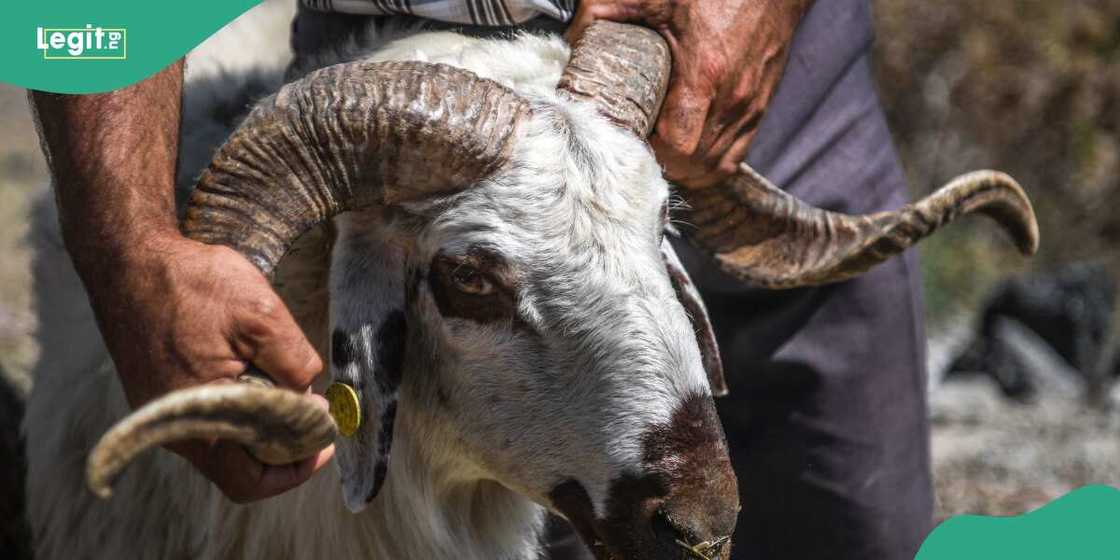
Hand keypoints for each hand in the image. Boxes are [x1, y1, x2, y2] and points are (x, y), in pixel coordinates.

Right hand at [83, 232, 333, 502]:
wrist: (130, 259)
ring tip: (285, 379)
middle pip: (242, 463)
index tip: (323, 442)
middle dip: (284, 439)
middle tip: (315, 408)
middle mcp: (175, 430)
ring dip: (262, 417)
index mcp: (198, 423)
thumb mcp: (262, 317)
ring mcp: (165, 414)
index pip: (249, 481)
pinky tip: (255, 366)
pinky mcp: (161, 396)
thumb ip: (295, 365)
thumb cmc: (191, 285)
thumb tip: (312, 401)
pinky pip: (210, 415)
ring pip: (227, 437)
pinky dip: (241, 402)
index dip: (294, 469)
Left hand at [568, 0, 811, 187]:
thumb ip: (603, 12)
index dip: (649, 151)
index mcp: (706, 74)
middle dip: (662, 163)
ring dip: (684, 167)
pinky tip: (686, 150)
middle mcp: (733, 98)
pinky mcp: (760, 107)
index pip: (677, 146)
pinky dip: (708, 161)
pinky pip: (735, 155)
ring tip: (658, 151)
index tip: (628, 137)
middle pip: (694, 164)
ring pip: (715, 166)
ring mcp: (750, 106)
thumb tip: (570, 40)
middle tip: (636, 146)